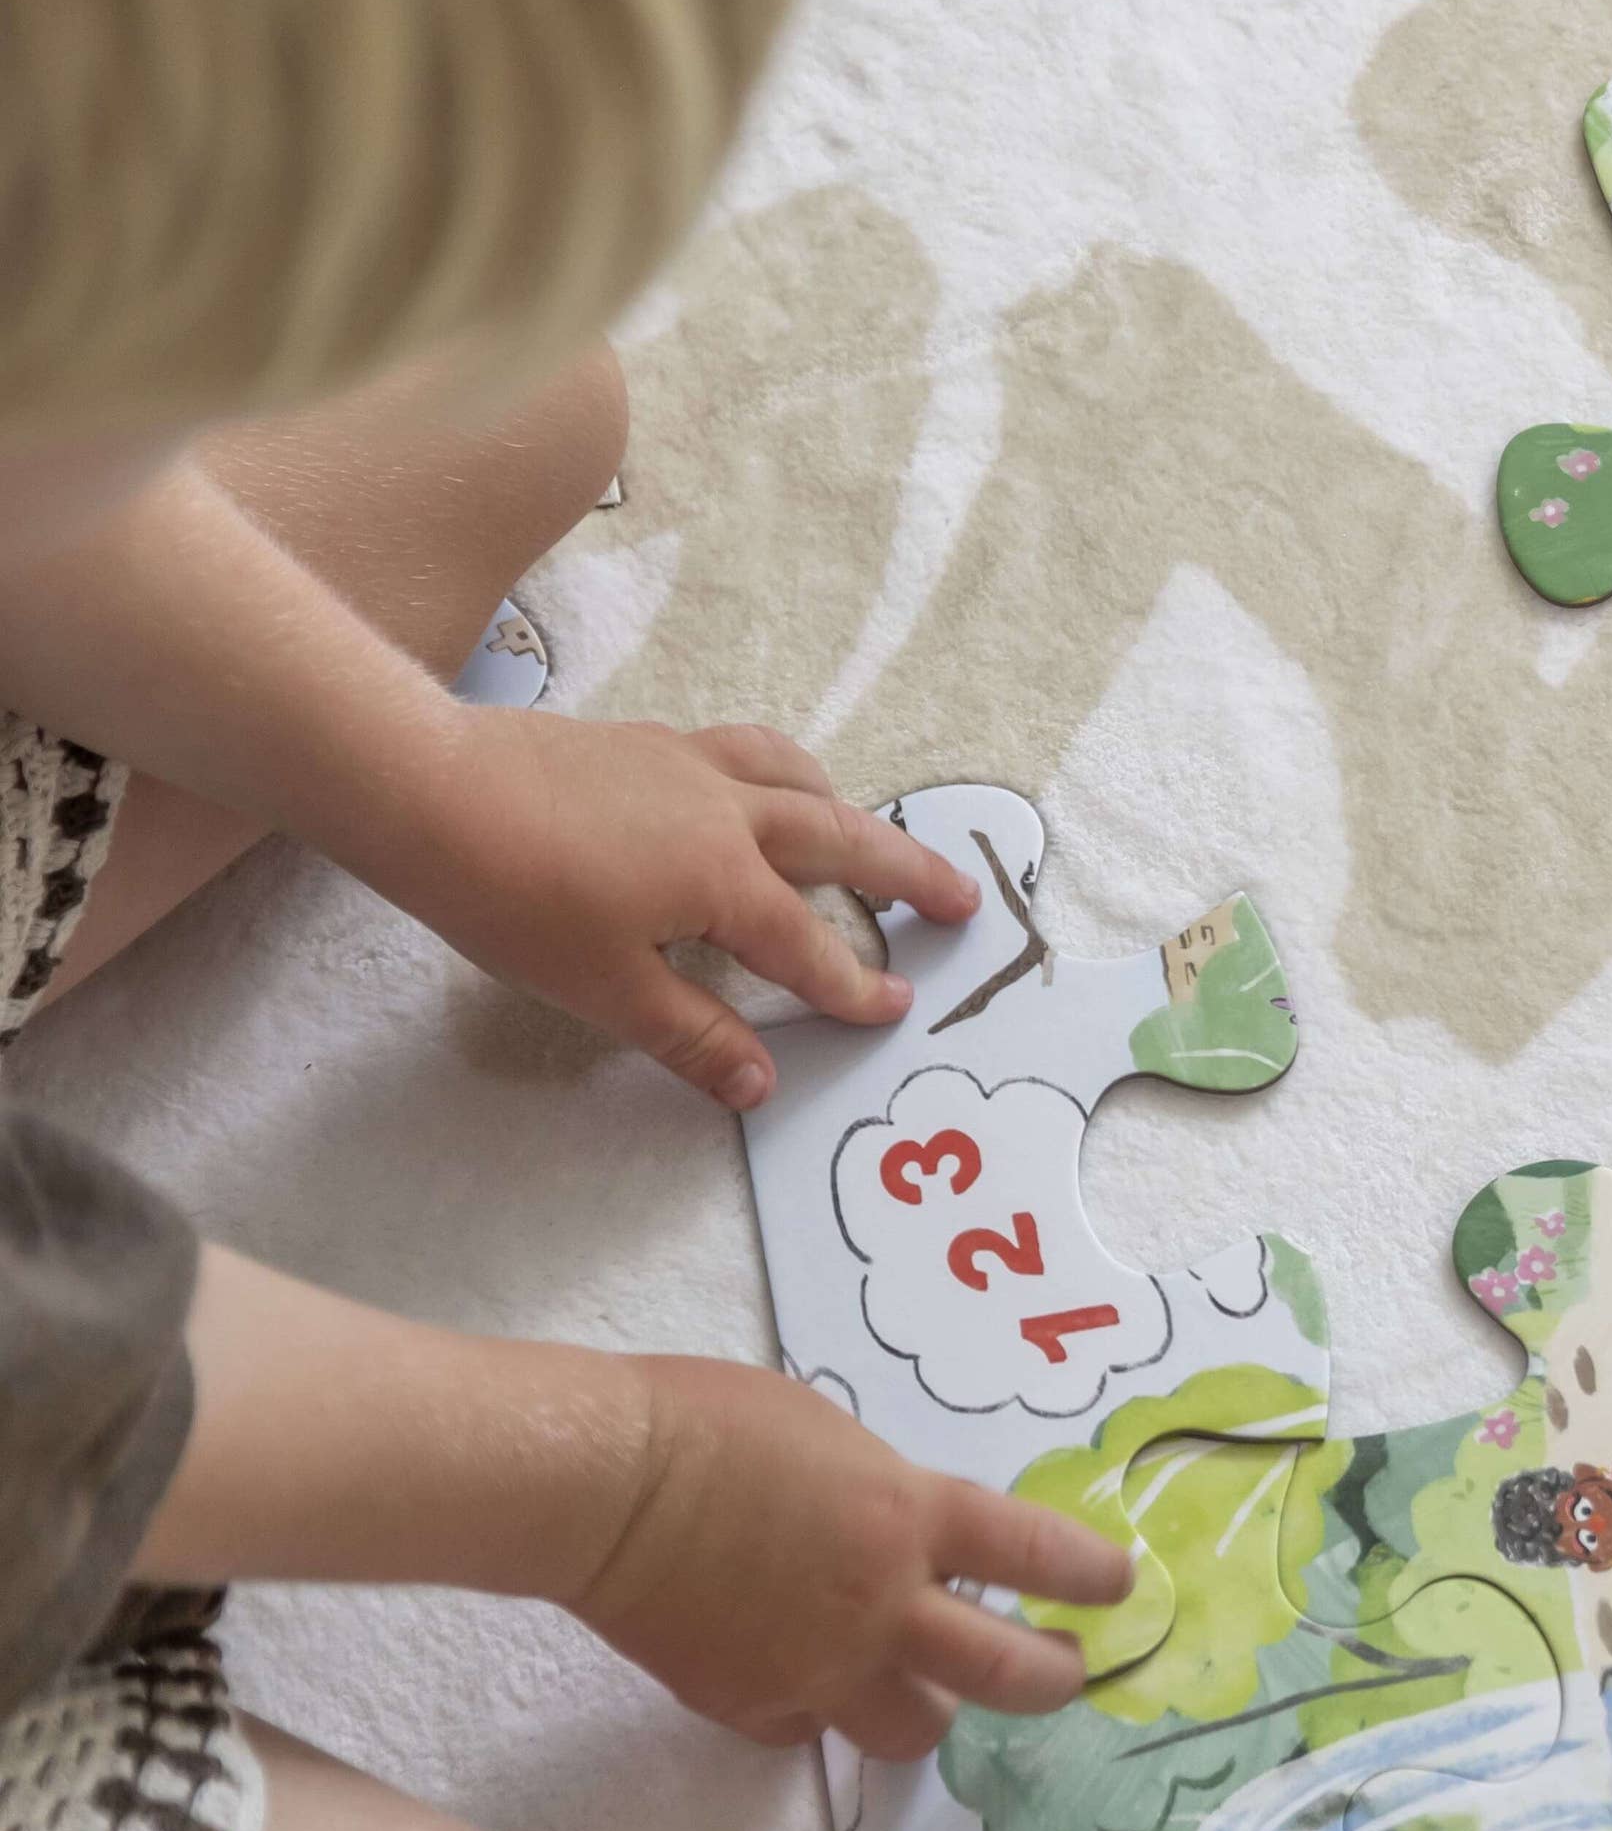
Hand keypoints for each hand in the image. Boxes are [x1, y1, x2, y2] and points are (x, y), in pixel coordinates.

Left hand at [370, 710, 977, 1106]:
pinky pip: (746, 752)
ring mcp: (689, 765)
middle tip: (961, 898)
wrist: (431, 790)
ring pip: (796, 778)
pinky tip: (760, 788)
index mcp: (725, 878)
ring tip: (867, 831)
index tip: (896, 1013)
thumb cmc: (515, 900)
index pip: (808, 946)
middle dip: (906, 875)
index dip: (853, 987)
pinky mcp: (648, 742)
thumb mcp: (603, 988)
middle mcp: (727, 811)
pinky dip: (783, 773)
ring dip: (846, 809)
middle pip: (841, 839)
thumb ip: (690, 1036)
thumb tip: (760, 1087)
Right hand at [580, 1360, 1133, 1756]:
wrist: (607, 1486)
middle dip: (1054, 1679)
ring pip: (916, 1733)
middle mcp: (882, 1605)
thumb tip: (907, 1538)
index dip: (1090, 1578)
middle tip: (1063, 1669)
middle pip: (1010, 1677)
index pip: (1037, 1557)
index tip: (1118, 1587)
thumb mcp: (835, 1440)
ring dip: (932, 1709)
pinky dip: (816, 1710)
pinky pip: (810, 1730)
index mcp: (909, 1516)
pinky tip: (798, 1674)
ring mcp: (819, 1668)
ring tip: (925, 1685)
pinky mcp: (752, 1707)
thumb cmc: (712, 1425)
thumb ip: (888, 1499)